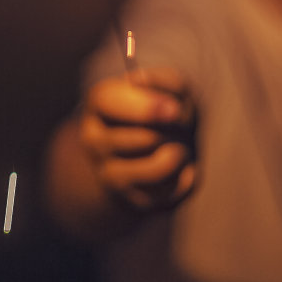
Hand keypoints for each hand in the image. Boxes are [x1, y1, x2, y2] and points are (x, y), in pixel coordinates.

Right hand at [79, 67, 195, 211]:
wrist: (161, 148)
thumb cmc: (164, 109)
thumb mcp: (169, 86)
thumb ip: (164, 82)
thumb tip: (145, 85)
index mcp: (100, 103)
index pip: (109, 102)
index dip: (145, 107)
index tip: (174, 110)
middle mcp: (95, 140)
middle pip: (141, 138)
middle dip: (173, 131)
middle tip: (180, 124)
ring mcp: (110, 174)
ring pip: (156, 169)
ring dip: (180, 154)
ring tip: (181, 147)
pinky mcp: (134, 199)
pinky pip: (170, 192)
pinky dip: (186, 177)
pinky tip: (181, 168)